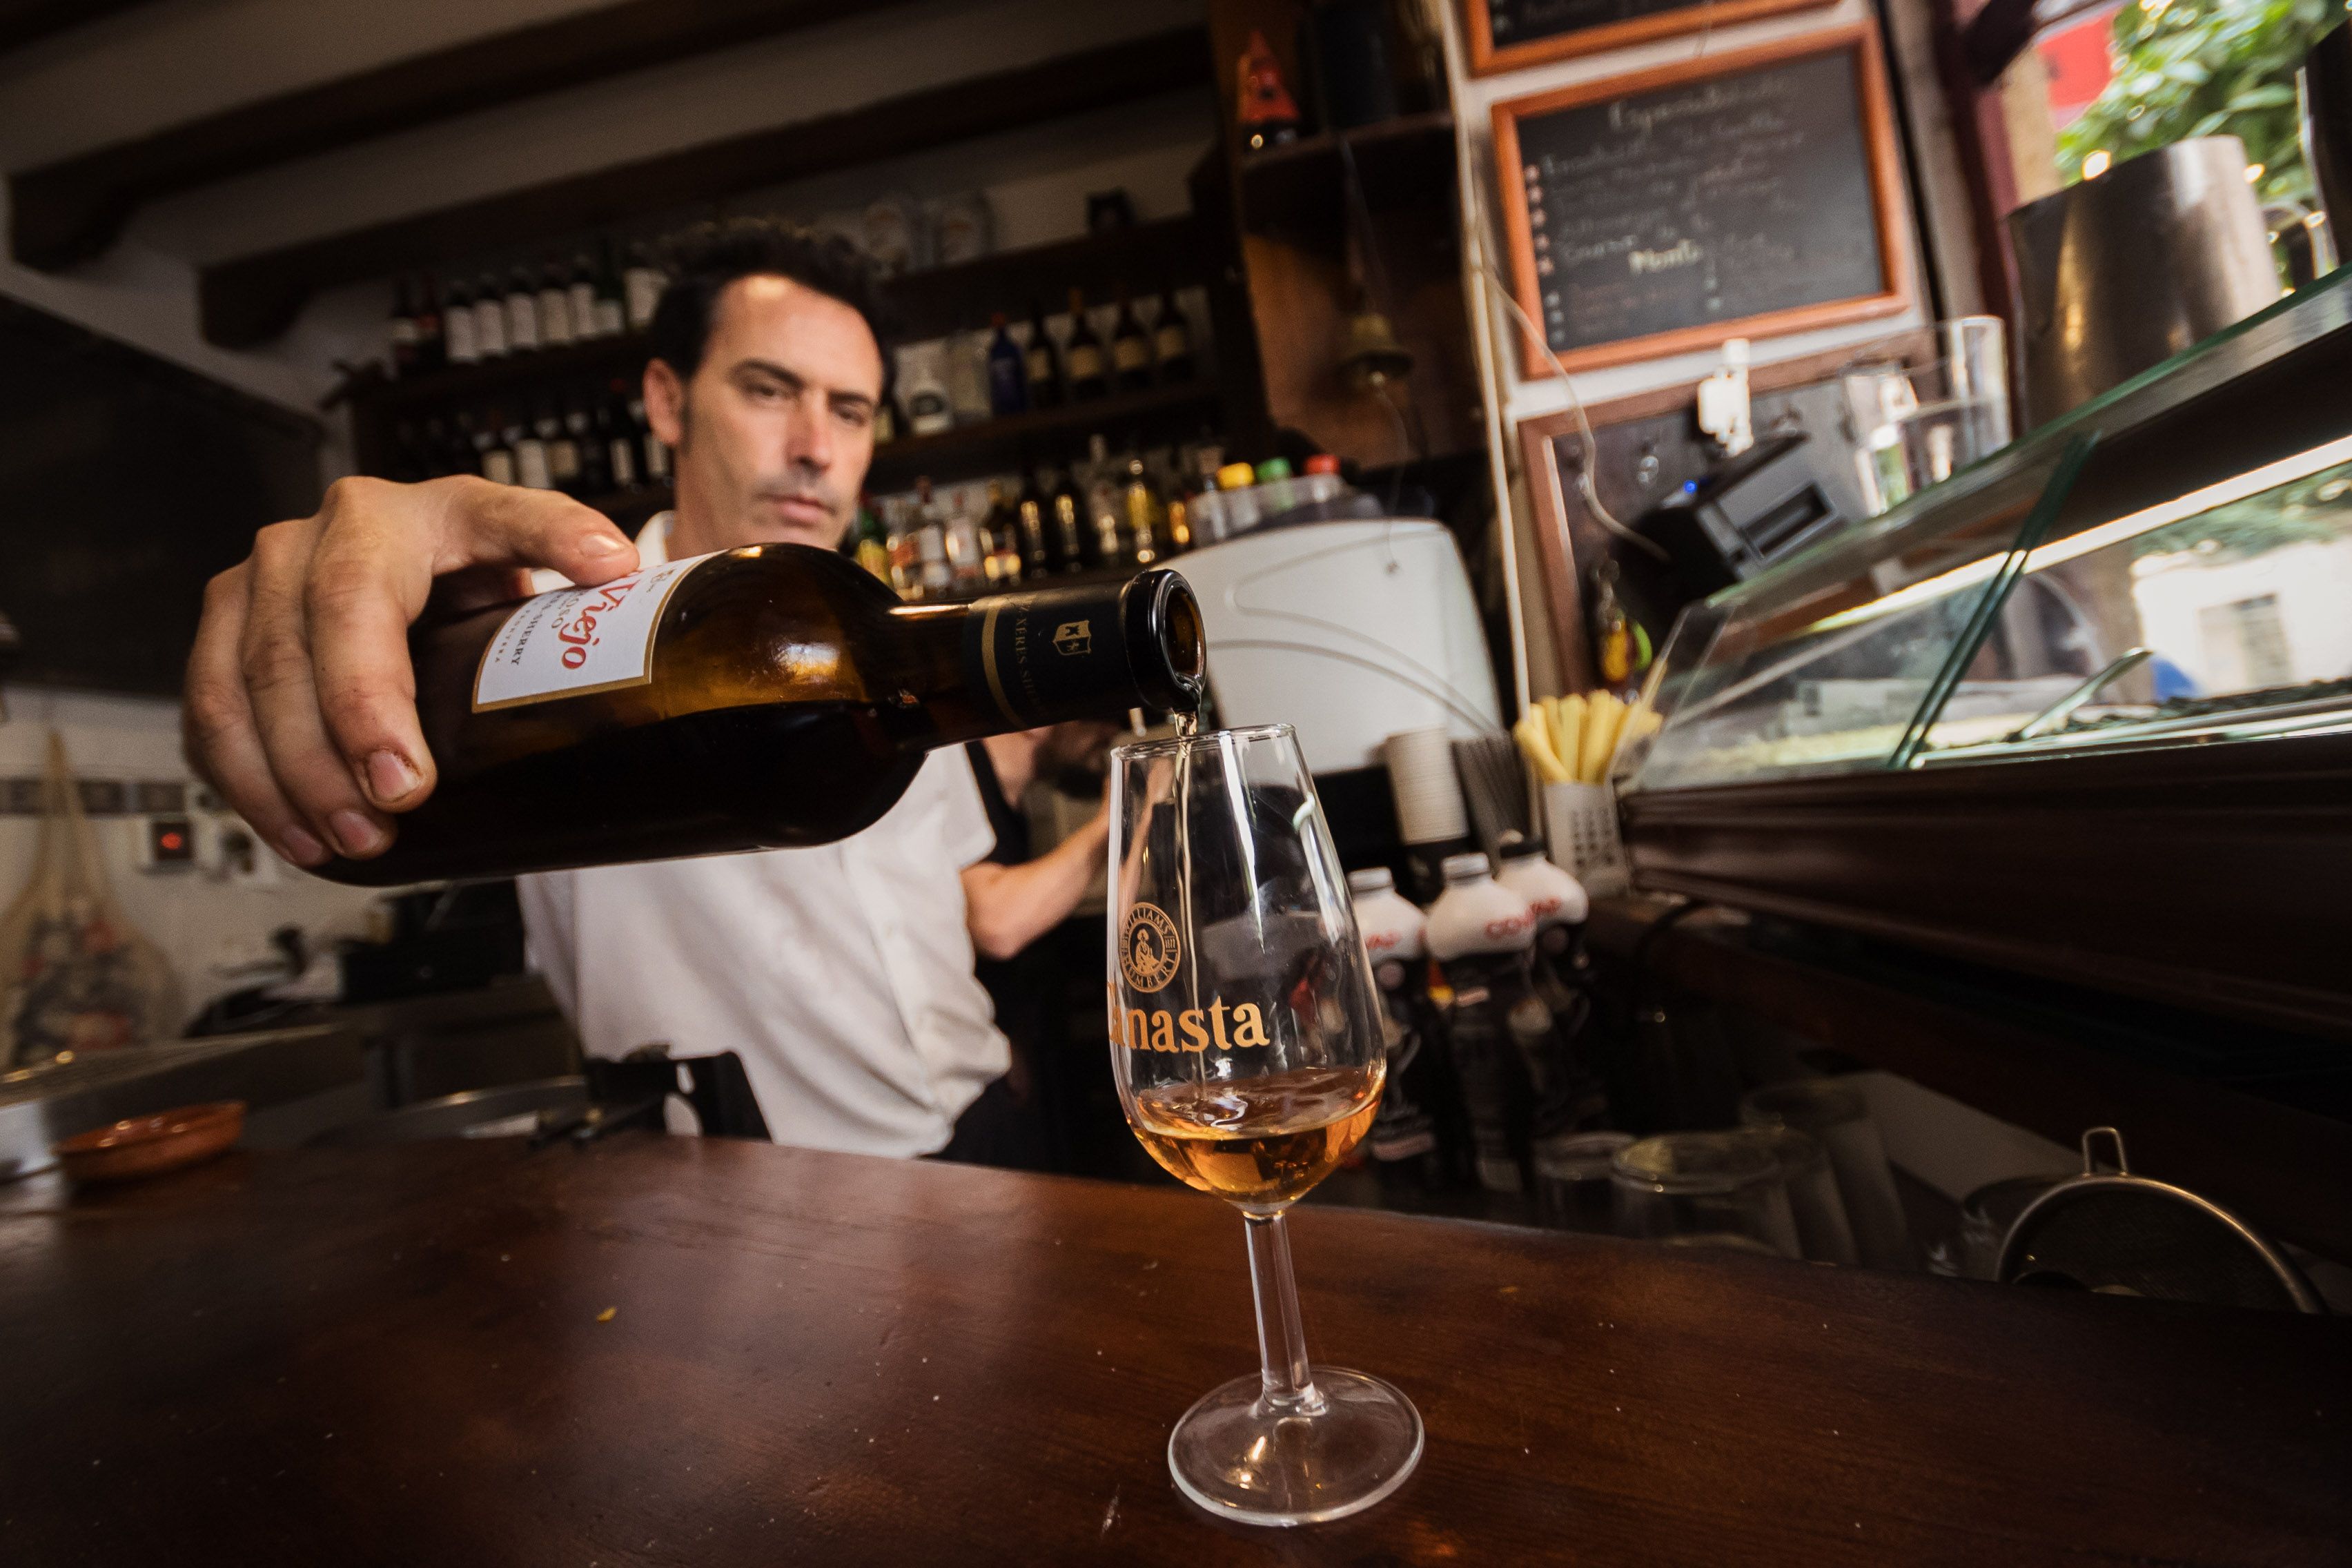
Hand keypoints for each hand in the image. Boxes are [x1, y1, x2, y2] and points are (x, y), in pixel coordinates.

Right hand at [184, 476, 637, 866]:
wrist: (424, 562)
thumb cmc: (474, 558)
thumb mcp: (521, 537)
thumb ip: (561, 543)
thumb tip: (618, 568)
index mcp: (387, 517)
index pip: (360, 596)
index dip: (371, 694)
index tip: (409, 778)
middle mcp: (309, 541)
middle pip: (292, 651)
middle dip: (333, 752)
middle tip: (386, 817)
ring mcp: (255, 585)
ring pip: (237, 688)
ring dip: (288, 780)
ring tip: (349, 840)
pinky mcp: (225, 635)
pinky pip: (209, 715)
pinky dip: (247, 784)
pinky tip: (296, 833)